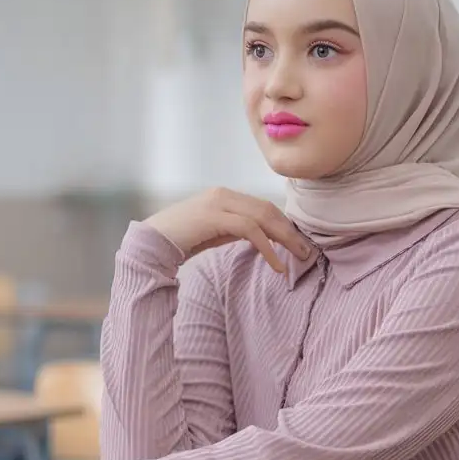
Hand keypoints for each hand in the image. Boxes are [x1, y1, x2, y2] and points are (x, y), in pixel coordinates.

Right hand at [146, 188, 312, 273]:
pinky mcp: (215, 216)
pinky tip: (276, 265)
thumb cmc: (181, 241)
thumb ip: (235, 228)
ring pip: (263, 217)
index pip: (262, 206)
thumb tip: (261, 237)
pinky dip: (268, 249)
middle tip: (307, 251)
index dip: (283, 224)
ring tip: (299, 257)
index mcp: (224, 195)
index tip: (296, 242)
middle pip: (267, 209)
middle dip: (290, 230)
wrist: (151, 243)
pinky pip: (251, 231)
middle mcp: (223, 194)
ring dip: (285, 239)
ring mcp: (218, 203)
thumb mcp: (214, 232)